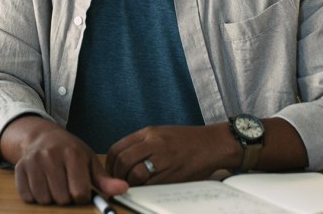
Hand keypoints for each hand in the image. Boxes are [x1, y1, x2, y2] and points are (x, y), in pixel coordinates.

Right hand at [5, 117, 127, 204]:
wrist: (42, 136)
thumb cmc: (69, 151)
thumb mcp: (89, 160)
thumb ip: (105, 179)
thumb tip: (123, 189)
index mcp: (72, 154)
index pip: (79, 192)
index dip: (82, 195)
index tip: (81, 188)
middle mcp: (51, 156)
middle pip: (61, 198)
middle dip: (66, 197)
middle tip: (66, 185)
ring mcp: (33, 162)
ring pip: (44, 199)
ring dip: (51, 197)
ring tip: (54, 184)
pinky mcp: (20, 168)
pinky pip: (28, 197)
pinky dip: (35, 196)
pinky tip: (41, 184)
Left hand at [105, 124, 235, 185]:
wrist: (212, 144)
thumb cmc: (187, 141)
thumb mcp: (161, 133)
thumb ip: (142, 143)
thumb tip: (122, 160)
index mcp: (149, 132)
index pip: (118, 148)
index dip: (110, 164)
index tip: (111, 171)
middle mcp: (154, 143)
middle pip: (123, 161)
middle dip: (117, 175)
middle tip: (119, 182)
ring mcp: (164, 158)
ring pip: (135, 174)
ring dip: (130, 184)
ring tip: (132, 186)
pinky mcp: (173, 174)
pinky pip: (151, 184)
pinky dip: (144, 189)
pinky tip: (146, 188)